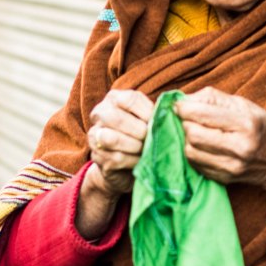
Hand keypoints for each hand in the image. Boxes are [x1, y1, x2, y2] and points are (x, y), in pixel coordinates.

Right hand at [77, 90, 153, 240]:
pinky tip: (140, 161)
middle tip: (150, 138)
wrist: (124, 166)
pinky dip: (133, 160)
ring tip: (144, 149)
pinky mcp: (97, 157)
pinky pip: (116, 158)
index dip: (147, 112)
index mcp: (114, 99)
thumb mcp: (147, 120)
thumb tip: (171, 111)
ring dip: (134, 146)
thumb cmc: (140, 137)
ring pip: (112, 138)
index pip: (129, 99)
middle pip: (116, 118)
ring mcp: (94, 136)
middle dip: (139, 130)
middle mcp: (99, 114)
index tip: (157, 123)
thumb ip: (155, 113)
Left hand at [175, 87, 265, 222]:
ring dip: (188, 139)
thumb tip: (183, 99)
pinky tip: (204, 146)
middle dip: (186, 124)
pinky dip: (194, 152)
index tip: (179, 105)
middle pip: (193, 134)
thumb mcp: (245, 105)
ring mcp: (231, 166)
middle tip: (190, 119)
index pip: (202, 114)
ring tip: (198, 132)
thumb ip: (213, 98)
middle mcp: (239, 147)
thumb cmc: (263, 127)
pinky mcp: (224, 179)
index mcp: (246, 123)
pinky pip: (195, 164)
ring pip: (190, 151)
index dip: (183, 108)